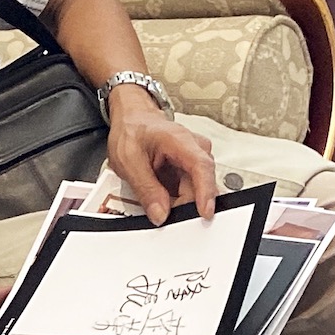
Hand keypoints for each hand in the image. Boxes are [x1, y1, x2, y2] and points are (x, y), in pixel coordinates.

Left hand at [105, 97, 215, 224]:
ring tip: (154, 196)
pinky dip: (175, 198)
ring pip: (194, 191)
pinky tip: (160, 193)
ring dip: (177, 202)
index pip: (201, 166)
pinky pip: (188, 191)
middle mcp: (194, 148)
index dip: (205, 192)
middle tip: (160, 213)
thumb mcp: (128, 162)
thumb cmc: (131, 131)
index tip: (205, 212)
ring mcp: (194, 159)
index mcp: (180, 140)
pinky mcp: (190, 170)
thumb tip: (160, 214)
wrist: (132, 120)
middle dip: (182, 204)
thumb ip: (146, 189)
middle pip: (199, 185)